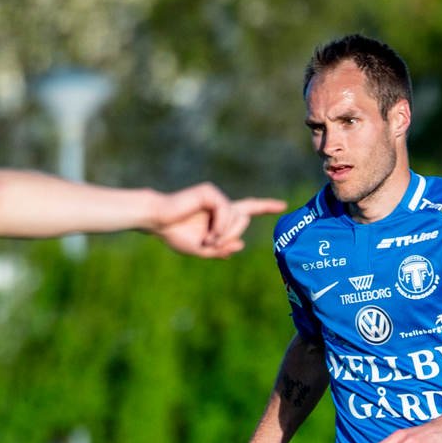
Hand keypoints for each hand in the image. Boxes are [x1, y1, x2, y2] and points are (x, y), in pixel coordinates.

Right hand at [151, 184, 284, 258]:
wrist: (158, 222)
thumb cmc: (175, 235)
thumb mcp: (202, 250)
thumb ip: (221, 250)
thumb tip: (240, 244)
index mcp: (221, 216)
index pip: (248, 209)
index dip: (265, 206)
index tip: (283, 206)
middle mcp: (221, 204)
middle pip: (244, 219)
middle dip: (232, 235)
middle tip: (214, 244)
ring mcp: (216, 196)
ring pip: (237, 216)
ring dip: (225, 233)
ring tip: (208, 239)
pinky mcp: (209, 192)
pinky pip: (226, 211)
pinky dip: (220, 225)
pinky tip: (209, 232)